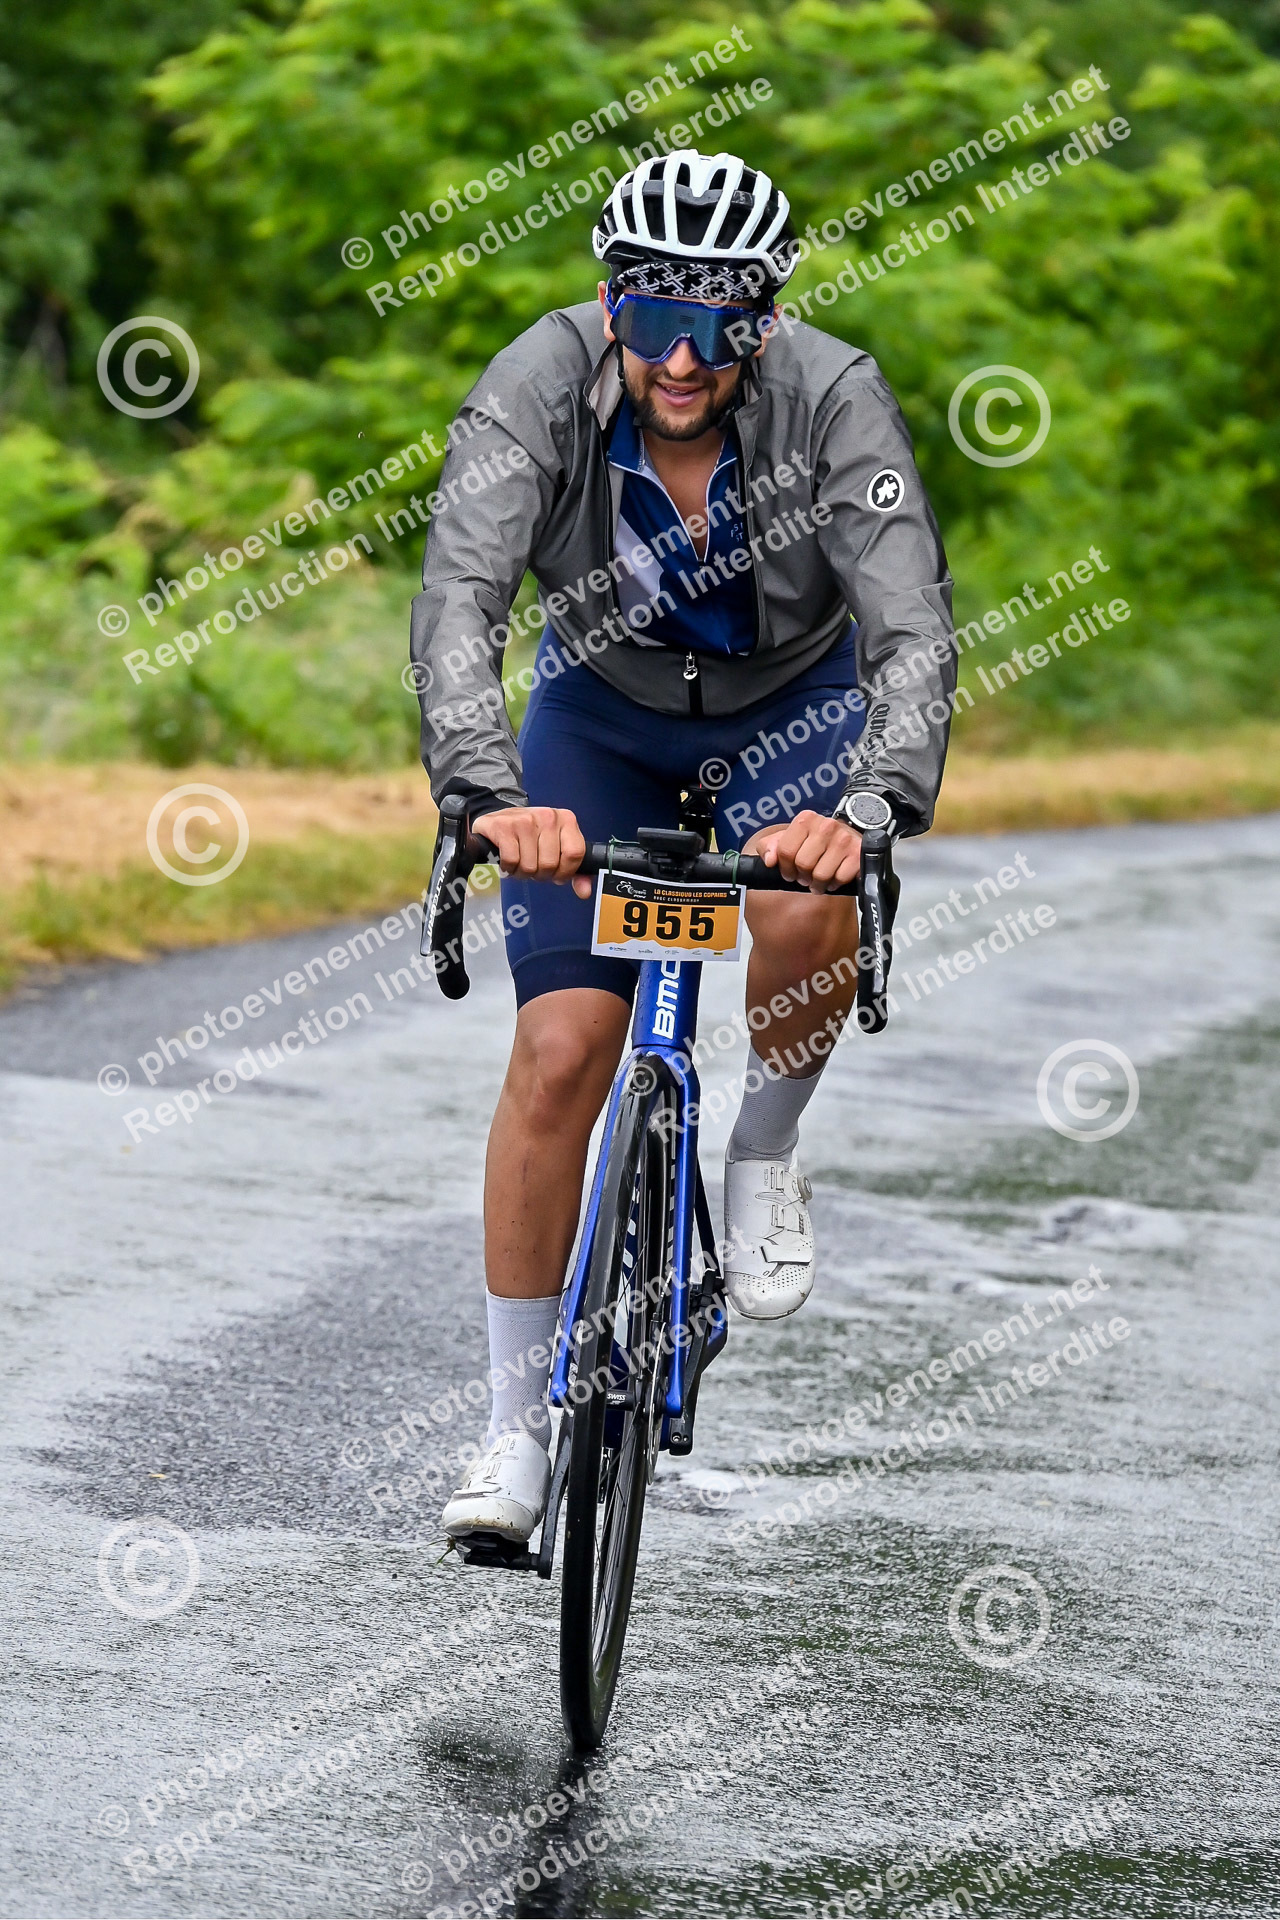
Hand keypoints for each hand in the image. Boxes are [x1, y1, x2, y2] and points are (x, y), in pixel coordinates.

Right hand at [471, 806, 591, 897]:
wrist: (499, 820)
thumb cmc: (531, 837)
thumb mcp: (556, 848)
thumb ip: (574, 869)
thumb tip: (585, 892)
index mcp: (566, 820)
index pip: (575, 854)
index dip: (565, 872)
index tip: (556, 874)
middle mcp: (548, 817)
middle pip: (550, 864)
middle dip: (540, 874)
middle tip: (534, 867)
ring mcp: (525, 820)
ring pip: (530, 866)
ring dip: (522, 873)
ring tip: (520, 862)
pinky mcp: (504, 827)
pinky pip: (512, 861)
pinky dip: (508, 868)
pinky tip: (508, 861)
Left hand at [751, 808, 861, 892]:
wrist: (848, 839)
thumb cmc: (815, 842)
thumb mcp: (788, 839)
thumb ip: (769, 846)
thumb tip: (769, 860)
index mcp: (806, 819)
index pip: (785, 851)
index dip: (785, 867)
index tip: (790, 871)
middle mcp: (826, 825)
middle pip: (803, 864)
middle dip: (803, 876)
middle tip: (807, 875)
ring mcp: (844, 839)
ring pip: (821, 875)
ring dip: (818, 883)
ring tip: (819, 879)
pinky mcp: (858, 853)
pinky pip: (839, 878)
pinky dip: (835, 883)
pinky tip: (834, 877)